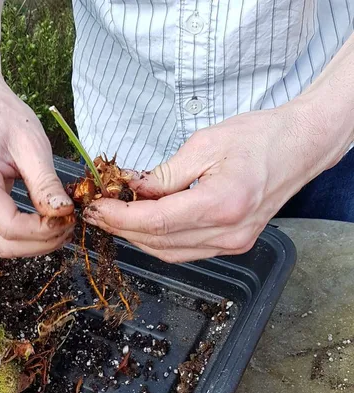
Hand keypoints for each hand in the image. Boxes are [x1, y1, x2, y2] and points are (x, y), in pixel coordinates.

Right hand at [0, 78, 74, 257]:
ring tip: (60, 226)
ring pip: (1, 246)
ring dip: (34, 244)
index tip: (69, 219)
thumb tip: (63, 213)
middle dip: (41, 243)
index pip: (10, 226)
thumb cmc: (4, 116)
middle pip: (4, 244)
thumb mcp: (32, 145)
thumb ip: (46, 183)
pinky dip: (24, 238)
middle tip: (69, 227)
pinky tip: (44, 225)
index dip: (43, 232)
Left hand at [83, 103, 334, 262]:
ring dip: (138, 238)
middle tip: (97, 214)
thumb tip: (132, 190)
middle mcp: (228, 232)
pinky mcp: (234, 245)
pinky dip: (160, 241)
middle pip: (159, 242)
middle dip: (123, 228)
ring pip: (169, 253)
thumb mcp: (205, 143)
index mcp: (222, 203)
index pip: (157, 221)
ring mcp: (233, 244)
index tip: (96, 208)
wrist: (300, 147)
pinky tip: (144, 225)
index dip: (120, 217)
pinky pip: (185, 251)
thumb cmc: (258, 137)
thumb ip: (165, 174)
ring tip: (115, 219)